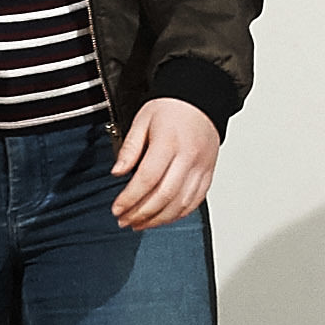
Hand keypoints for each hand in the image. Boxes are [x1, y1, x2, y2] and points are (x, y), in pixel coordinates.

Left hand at [110, 97, 222, 229]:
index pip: (148, 178)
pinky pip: (194, 202)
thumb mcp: (142, 120)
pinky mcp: (208, 174)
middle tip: (124, 220)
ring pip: (180, 204)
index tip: (116, 208)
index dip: (130, 198)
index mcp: (169, 142)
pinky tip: (161, 218)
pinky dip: (177, 215)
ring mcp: (201, 168)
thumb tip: (117, 172)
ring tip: (139, 224)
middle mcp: (188, 157)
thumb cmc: (171, 108)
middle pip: (164, 195)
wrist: (201, 100)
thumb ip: (129, 148)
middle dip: (141, 213)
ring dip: (158, 219)